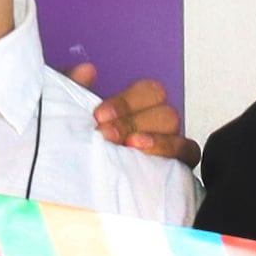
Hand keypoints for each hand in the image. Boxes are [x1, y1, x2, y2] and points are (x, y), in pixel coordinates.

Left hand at [65, 59, 191, 164]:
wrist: (71, 184)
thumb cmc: (76, 149)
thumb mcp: (67, 115)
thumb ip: (72, 88)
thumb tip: (86, 71)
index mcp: (137, 108)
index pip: (148, 91)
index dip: (126, 101)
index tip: (98, 116)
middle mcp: (156, 124)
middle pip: (162, 108)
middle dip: (133, 121)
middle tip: (107, 135)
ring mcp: (168, 144)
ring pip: (174, 127)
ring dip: (152, 135)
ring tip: (128, 147)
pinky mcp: (176, 167)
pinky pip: (188, 153)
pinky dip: (173, 150)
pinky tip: (147, 157)